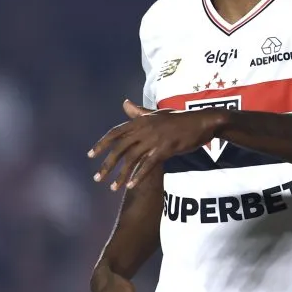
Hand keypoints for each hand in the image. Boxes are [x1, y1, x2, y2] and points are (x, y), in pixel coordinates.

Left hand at [88, 99, 220, 190]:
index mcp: (140, 121)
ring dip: (120, 175)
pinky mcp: (165, 149)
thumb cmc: (179, 119)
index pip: (115, 133)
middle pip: (120, 148)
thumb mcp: (156, 114)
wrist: (201, 122)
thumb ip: (138, 112)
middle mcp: (144, 129)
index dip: (101, 144)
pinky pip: (148, 165)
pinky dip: (138, 176)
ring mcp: (154, 139)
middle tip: (97, 178)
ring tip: (113, 188)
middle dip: (107, 164)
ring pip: (132, 159)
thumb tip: (124, 103)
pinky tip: (130, 186)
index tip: (90, 155)